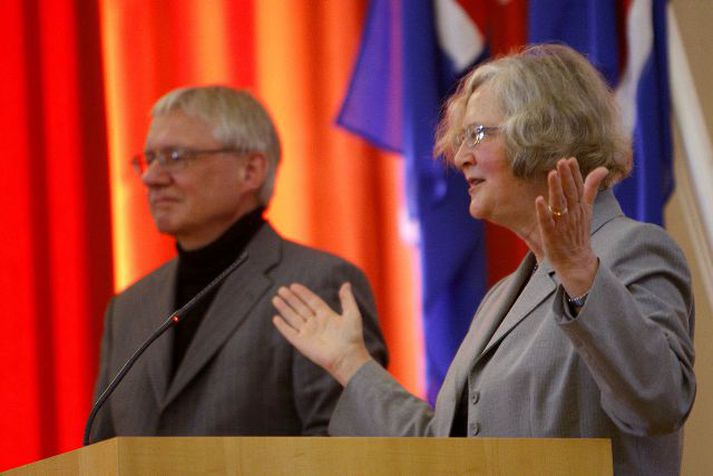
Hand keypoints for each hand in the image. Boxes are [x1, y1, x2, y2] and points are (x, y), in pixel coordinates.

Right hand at [272, 282, 371, 385]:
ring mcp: (308, 333)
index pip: (312, 301)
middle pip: (300, 308)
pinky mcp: (302, 343)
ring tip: (276, 299)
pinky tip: (276, 318)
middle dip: (291, 299)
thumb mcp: (352, 314)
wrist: (348, 357)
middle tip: (281, 289)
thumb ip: (347, 299)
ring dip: (284, 309)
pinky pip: (290, 333)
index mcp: (326, 316)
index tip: (293, 285)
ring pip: (293, 318)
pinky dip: (283, 326)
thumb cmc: (352, 337)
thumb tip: (346, 284)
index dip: (303, 293)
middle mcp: (316, 324)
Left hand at [535, 158, 608, 296]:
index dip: (574, 173)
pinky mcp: (551, 235)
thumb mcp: (587, 209)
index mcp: (580, 208)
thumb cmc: (579, 234)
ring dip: (556, 189)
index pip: (578, 187)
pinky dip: (543, 211)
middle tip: (561, 161)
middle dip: (566, 177)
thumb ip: (591, 189)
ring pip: (559, 204)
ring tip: (552, 174)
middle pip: (570, 193)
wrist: (577, 262)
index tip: (570, 159)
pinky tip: (539, 200)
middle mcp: (573, 214)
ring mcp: (562, 225)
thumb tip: (603, 169)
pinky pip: (547, 222)